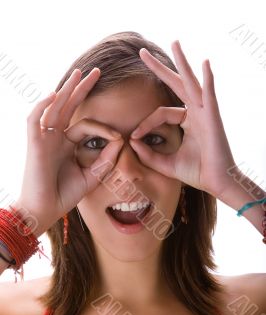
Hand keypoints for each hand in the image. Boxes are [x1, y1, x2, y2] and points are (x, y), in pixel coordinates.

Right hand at [17, 68, 122, 234]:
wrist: (44, 211)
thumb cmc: (63, 195)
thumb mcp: (91, 177)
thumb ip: (105, 160)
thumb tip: (120, 140)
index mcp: (67, 145)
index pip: (86, 126)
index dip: (104, 129)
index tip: (120, 137)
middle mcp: (55, 138)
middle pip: (68, 107)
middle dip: (82, 89)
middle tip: (96, 71)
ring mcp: (44, 139)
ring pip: (54, 107)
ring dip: (66, 89)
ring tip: (79, 73)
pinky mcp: (34, 144)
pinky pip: (35, 120)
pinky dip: (43, 106)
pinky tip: (55, 94)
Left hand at [129, 41, 235, 198]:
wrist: (216, 183)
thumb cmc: (196, 172)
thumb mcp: (166, 163)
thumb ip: (149, 154)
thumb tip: (131, 142)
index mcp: (186, 122)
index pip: (160, 113)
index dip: (145, 123)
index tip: (133, 136)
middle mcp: (195, 113)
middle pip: (175, 85)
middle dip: (159, 69)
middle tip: (141, 53)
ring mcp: (205, 113)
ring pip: (191, 83)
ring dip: (182, 63)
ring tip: (174, 42)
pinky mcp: (213, 118)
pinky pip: (209, 95)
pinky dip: (208, 79)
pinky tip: (205, 63)